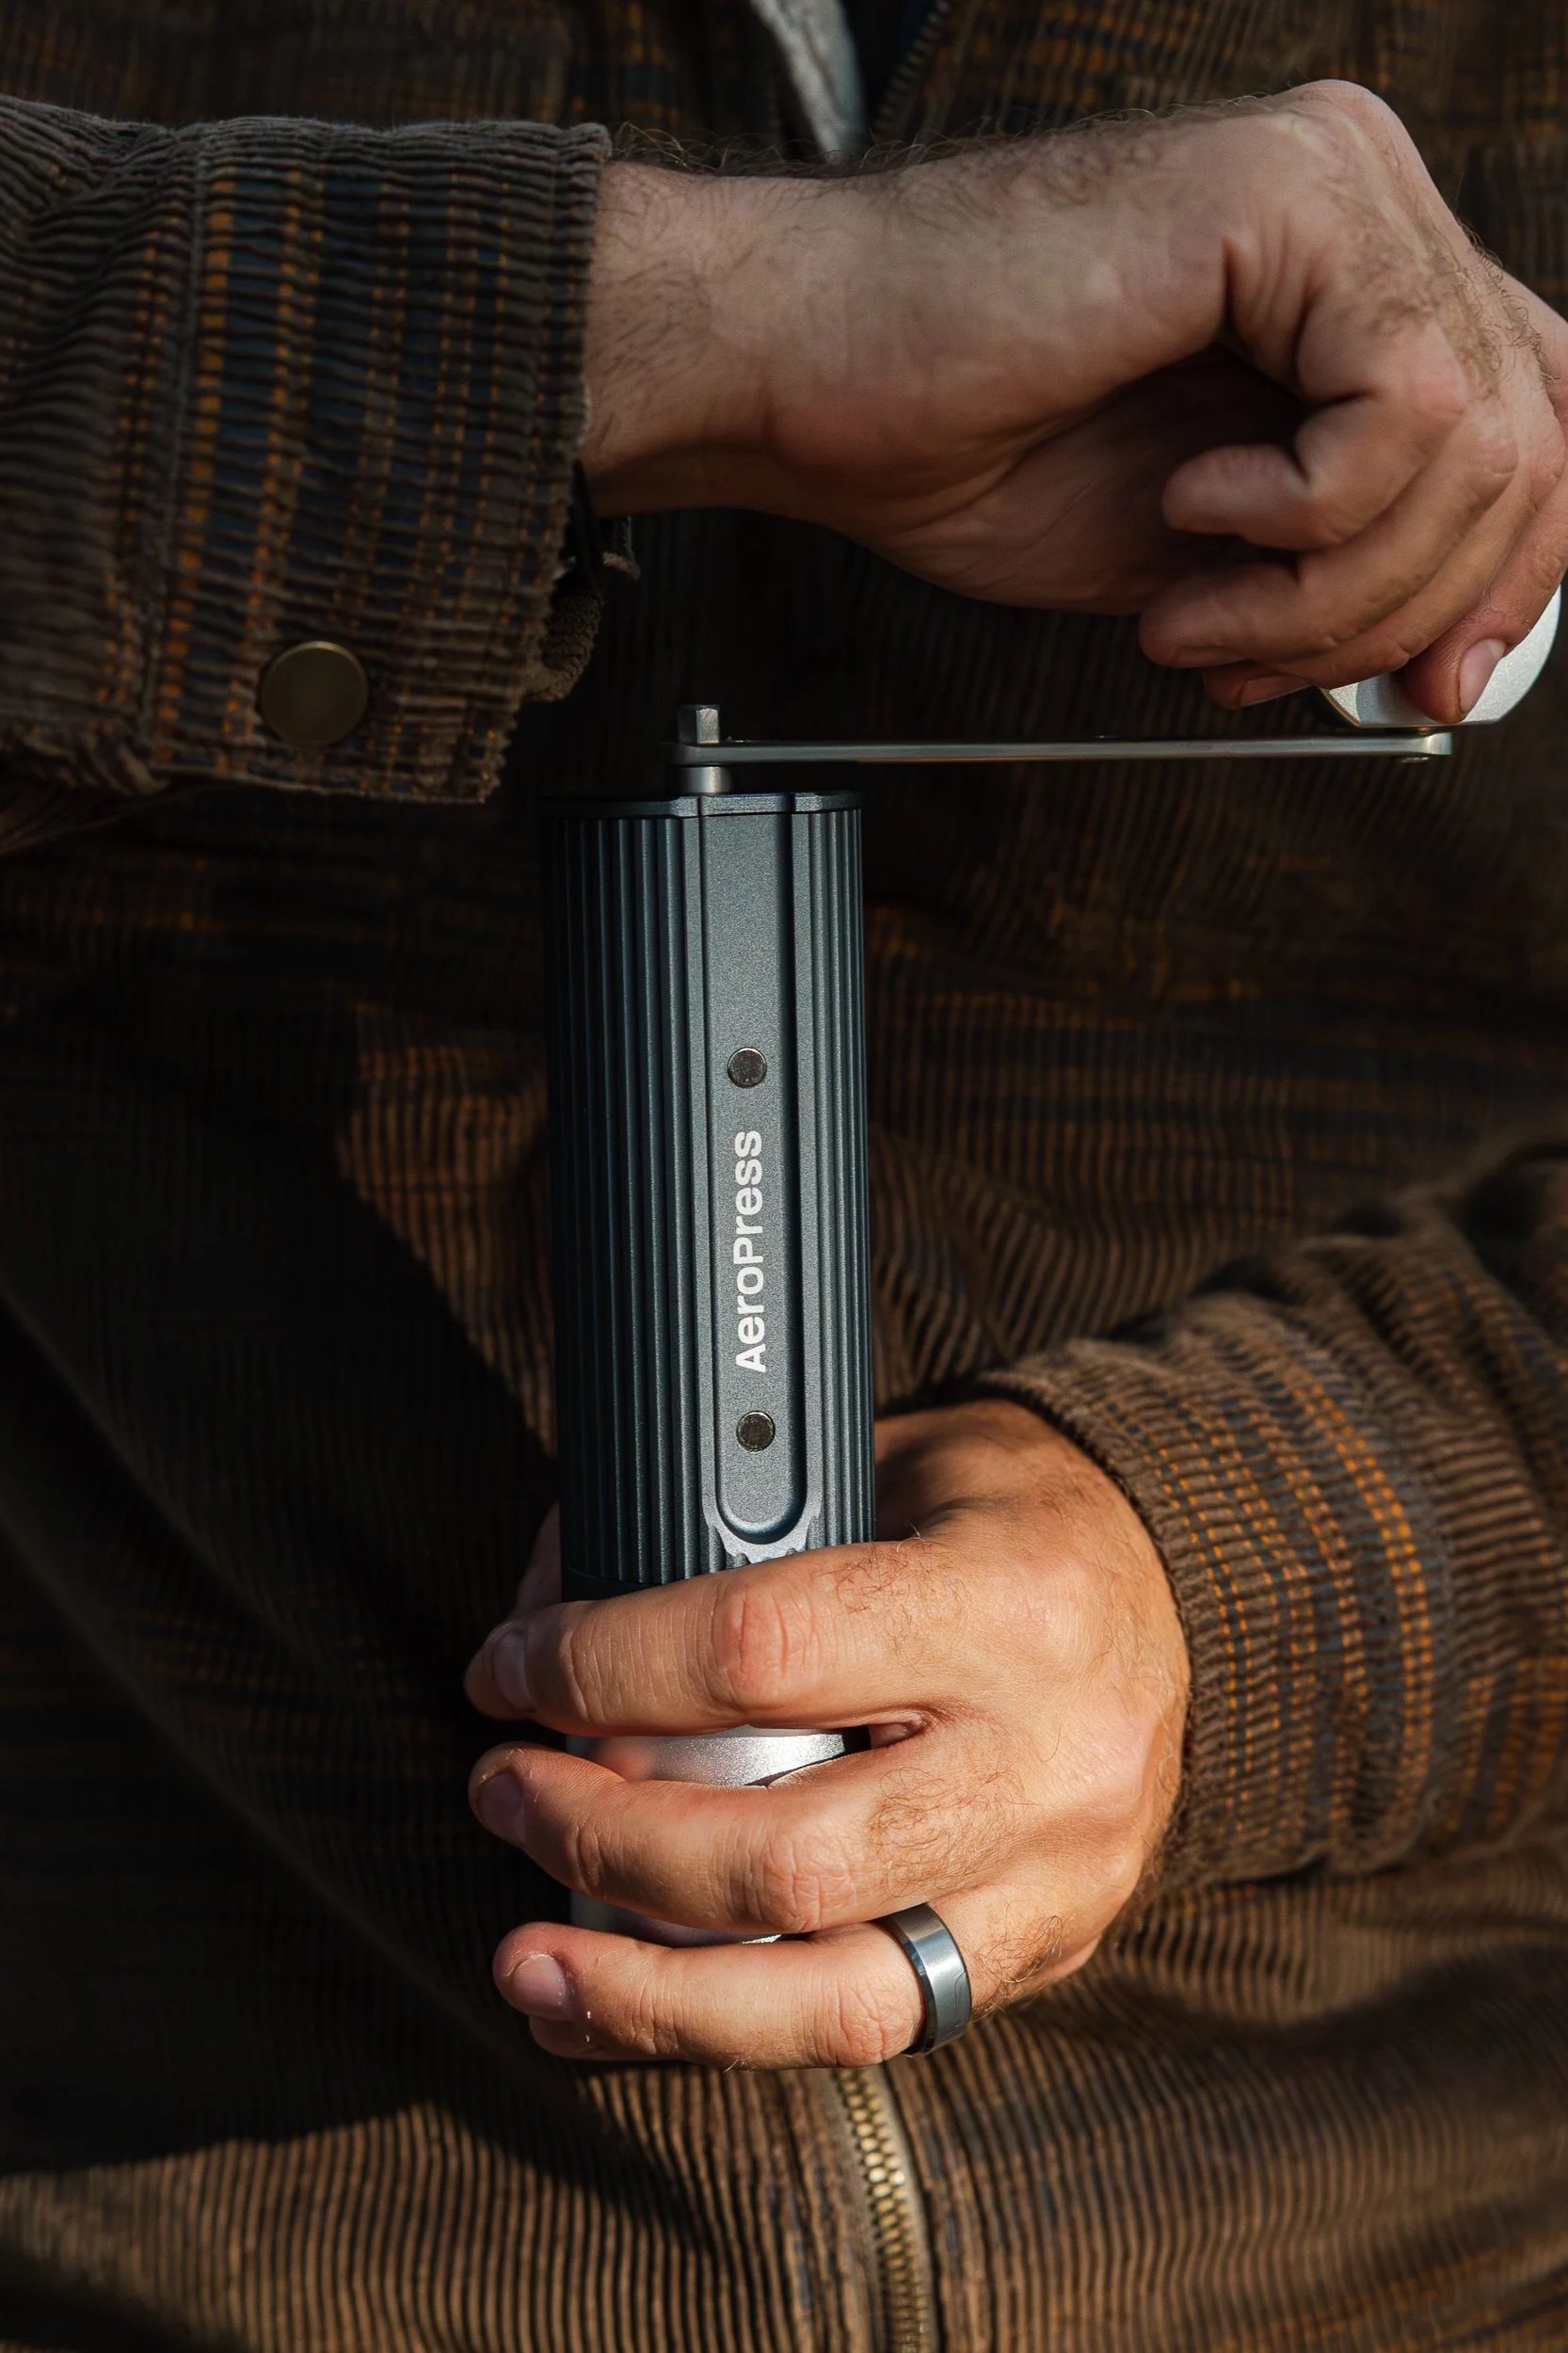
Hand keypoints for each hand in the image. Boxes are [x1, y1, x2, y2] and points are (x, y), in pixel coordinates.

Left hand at [463, 1400, 1187, 2067]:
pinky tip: (621, 2009)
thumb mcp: (893, 1459)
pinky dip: (728, 2027)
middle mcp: (1047, 1764)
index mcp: (1009, 1605)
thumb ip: (743, 1526)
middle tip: (502, 1789)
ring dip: (648, 1992)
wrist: (1196, 1580)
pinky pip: (873, 2026)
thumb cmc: (1012, 1505)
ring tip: (525, 1965)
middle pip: (781, 1857)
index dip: (600, 1666)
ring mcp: (1057, 1882)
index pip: (761, 1654)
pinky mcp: (1044, 1950)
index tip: (510, 1662)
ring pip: (830, 1996)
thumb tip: (557, 1582)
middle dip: (604, 1837)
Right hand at [582, 83, 1567, 723]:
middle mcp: (1365, 203)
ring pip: (1477, 436)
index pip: (1536, 419)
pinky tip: (1192, 510)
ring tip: (1198, 617)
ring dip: (1332, 590)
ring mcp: (1336, 181)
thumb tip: (1460, 655)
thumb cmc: (965, 445)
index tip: (1434, 689)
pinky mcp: (1286, 193)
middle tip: (1268, 671)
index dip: (1514, 574)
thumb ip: (1341, 564)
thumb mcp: (1209, 549)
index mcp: (1351, 276)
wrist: (810, 379)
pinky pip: (1401, 405)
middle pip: (1531, 438)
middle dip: (1413, 609)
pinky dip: (1300, 517)